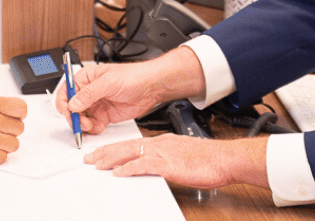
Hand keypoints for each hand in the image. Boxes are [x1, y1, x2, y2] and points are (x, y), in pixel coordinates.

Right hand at [55, 48, 205, 133]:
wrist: (152, 87)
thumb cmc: (133, 76)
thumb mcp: (109, 82)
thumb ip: (89, 94)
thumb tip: (73, 104)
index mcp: (85, 79)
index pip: (66, 92)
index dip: (64, 104)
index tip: (69, 113)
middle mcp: (88, 92)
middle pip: (71, 109)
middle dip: (75, 118)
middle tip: (82, 123)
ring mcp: (96, 104)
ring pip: (81, 119)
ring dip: (84, 125)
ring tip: (93, 125)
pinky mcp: (104, 115)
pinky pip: (92, 125)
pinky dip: (93, 129)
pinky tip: (100, 126)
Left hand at [85, 134, 269, 189]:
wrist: (225, 159)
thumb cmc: (208, 159)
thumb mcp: (182, 157)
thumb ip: (167, 160)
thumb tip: (155, 166)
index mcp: (163, 142)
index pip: (133, 143)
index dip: (115, 148)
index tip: (101, 152)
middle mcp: (161, 144)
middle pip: (127, 146)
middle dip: (106, 151)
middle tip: (89, 157)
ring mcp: (164, 153)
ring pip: (131, 153)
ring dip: (111, 158)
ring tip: (96, 163)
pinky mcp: (169, 164)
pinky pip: (144, 165)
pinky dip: (129, 168)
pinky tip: (118, 172)